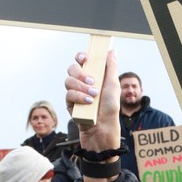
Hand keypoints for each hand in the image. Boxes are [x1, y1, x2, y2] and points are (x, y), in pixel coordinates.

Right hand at [73, 50, 121, 176]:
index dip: (80, 57)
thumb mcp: (114, 86)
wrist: (103, 131)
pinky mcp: (70, 105)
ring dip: (81, 87)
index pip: (81, 61)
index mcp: (93, 76)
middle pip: (71, 69)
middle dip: (80, 73)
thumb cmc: (110, 109)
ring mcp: (74, 94)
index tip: (85, 58)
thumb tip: (111, 51)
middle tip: (91, 80)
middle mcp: (82, 83)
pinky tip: (88, 102)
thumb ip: (111, 67)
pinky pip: (68, 95)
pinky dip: (79, 97)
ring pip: (68, 81)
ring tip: (93, 96)